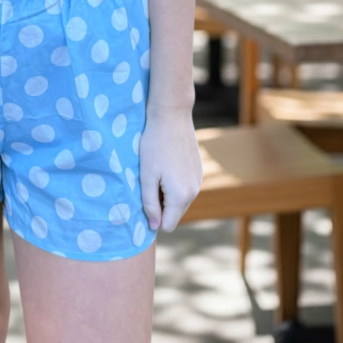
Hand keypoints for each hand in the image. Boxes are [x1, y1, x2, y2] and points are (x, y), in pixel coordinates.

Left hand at [139, 107, 202, 232]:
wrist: (172, 117)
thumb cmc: (154, 146)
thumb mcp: (146, 176)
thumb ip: (150, 204)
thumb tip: (155, 225)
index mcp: (180, 196)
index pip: (168, 225)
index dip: (154, 219)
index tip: (143, 202)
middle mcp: (194, 192)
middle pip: (175, 214)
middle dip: (161, 207)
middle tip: (148, 185)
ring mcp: (199, 181)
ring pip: (181, 201)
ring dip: (168, 195)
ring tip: (157, 174)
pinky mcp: (199, 171)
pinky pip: (186, 188)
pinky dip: (175, 185)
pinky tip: (166, 166)